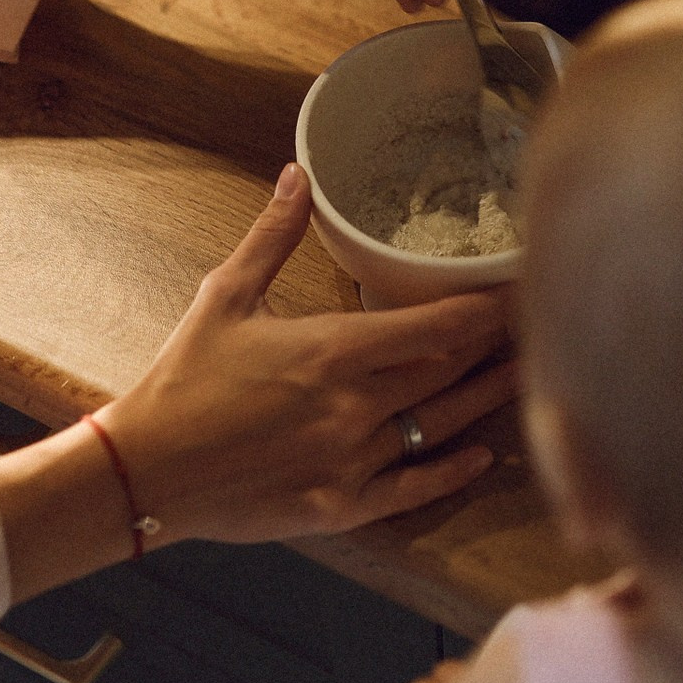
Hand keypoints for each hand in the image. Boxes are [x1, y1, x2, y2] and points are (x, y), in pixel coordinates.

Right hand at [101, 162, 515, 542]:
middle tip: (535, 326)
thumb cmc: (184, 378)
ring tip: (525, 376)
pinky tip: (479, 455)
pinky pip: (412, 487)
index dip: (484, 310)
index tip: (517, 289)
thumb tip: (298, 176)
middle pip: (448, 374)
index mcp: (332, 352)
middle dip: (492, 349)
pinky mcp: (341, 506)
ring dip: (485, 400)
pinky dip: (450, 471)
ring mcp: (352, 462)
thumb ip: (273, 235)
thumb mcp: (226, 295)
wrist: (147, 469)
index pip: (435, 327)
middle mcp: (354, 408)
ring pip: (439, 428)